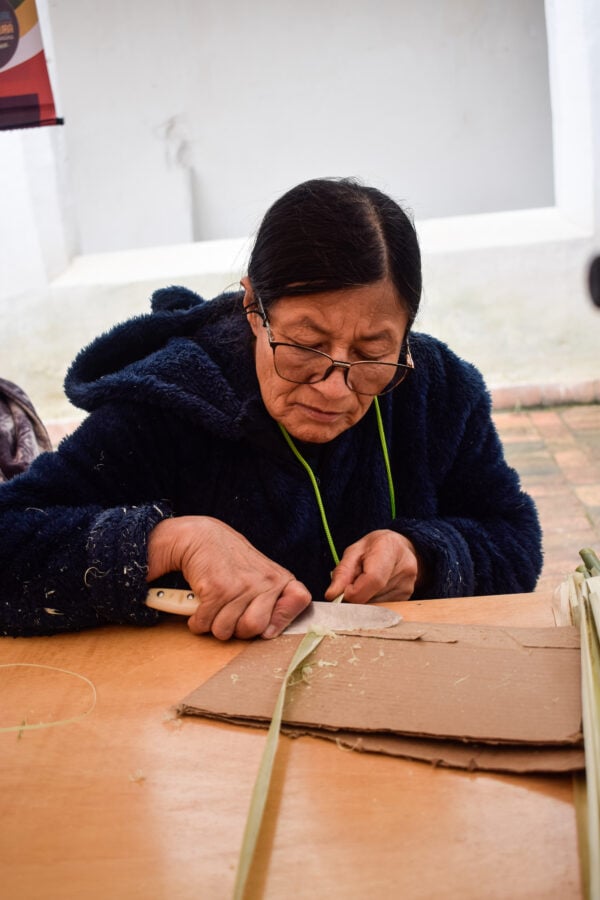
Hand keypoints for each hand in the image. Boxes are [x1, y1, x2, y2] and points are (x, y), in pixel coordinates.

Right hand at [146, 517, 310, 639]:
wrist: (202, 538)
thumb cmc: (231, 563)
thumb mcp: (261, 575)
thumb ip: (273, 601)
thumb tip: (270, 633)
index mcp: (280, 578)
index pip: (300, 600)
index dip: (284, 617)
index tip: (267, 622)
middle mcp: (265, 581)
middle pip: (255, 629)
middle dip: (237, 629)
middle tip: (230, 614)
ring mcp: (241, 585)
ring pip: (225, 631)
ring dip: (214, 624)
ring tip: (215, 606)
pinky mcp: (217, 589)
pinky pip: (205, 623)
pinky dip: (198, 620)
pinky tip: (202, 605)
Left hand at [324, 529, 419, 603]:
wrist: (399, 548)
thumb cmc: (373, 548)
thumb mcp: (353, 552)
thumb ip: (342, 573)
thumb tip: (332, 595)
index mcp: (389, 549)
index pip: (373, 579)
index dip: (354, 591)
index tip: (345, 591)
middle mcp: (404, 568)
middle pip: (374, 595)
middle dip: (356, 597)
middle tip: (351, 587)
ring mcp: (408, 584)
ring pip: (378, 606)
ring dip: (365, 601)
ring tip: (364, 585)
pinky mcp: (408, 597)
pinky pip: (384, 608)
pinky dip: (373, 603)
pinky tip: (374, 591)